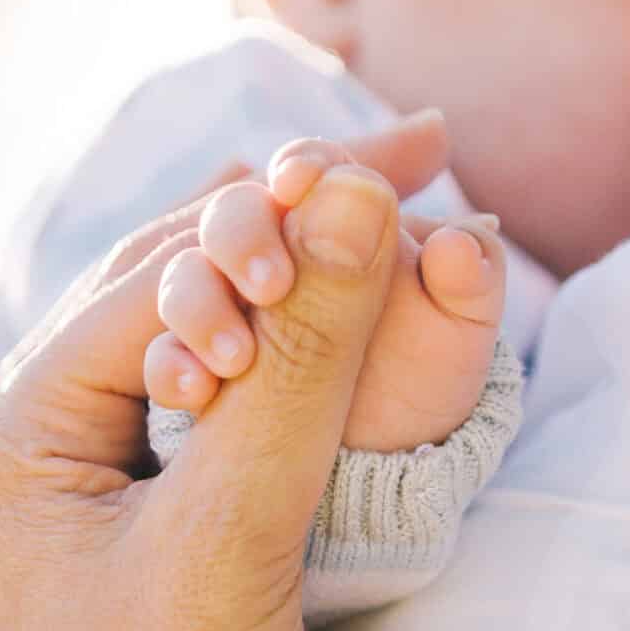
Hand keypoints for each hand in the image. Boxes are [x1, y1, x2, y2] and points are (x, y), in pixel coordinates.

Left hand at [0, 152, 416, 630]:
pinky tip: (367, 317)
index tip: (417, 155)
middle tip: (422, 153)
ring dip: (306, 278)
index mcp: (15, 431)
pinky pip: (240, 407)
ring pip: (215, 337)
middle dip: (298, 219)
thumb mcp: (238, 533)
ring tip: (403, 208)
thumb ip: (305, 362)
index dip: (287, 206)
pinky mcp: (167, 537)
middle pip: (181, 283)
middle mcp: (43, 447)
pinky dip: (311, 357)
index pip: (163, 269)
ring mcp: (104, 492)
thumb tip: (354, 191)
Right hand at [147, 137, 506, 453]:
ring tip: (232, 358)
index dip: (304, 166)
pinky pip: (160, 356)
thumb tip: (467, 232)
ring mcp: (222, 306)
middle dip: (239, 235)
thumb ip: (469, 275)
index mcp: (332, 214)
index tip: (299, 181)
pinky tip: (193, 392)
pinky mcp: (191, 366)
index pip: (308, 168)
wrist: (387, 464)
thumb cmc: (425, 374)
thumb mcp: (458, 328)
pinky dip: (169, 366)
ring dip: (196, 304)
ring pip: (183, 279)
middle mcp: (267, 248)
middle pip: (229, 214)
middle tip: (270, 282)